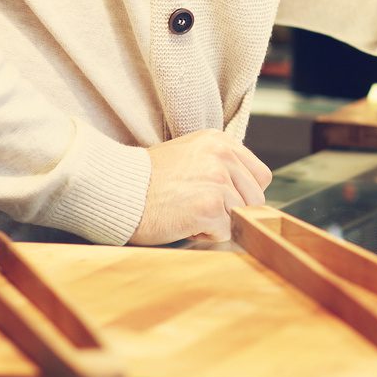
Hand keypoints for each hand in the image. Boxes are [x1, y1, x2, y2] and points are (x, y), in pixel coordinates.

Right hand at [131, 129, 271, 244]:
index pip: (259, 175)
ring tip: (187, 212)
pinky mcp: (210, 206)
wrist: (116, 191)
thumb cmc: (146, 179)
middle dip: (232, 210)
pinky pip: (225, 233)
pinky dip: (205, 235)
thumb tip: (246, 191)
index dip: (242, 193)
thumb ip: (220, 166)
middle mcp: (223, 156)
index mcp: (220, 141)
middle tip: (198, 207)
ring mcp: (218, 180)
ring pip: (241, 216)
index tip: (221, 198)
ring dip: (217, 223)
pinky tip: (182, 222)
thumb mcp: (189, 155)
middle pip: (255, 198)